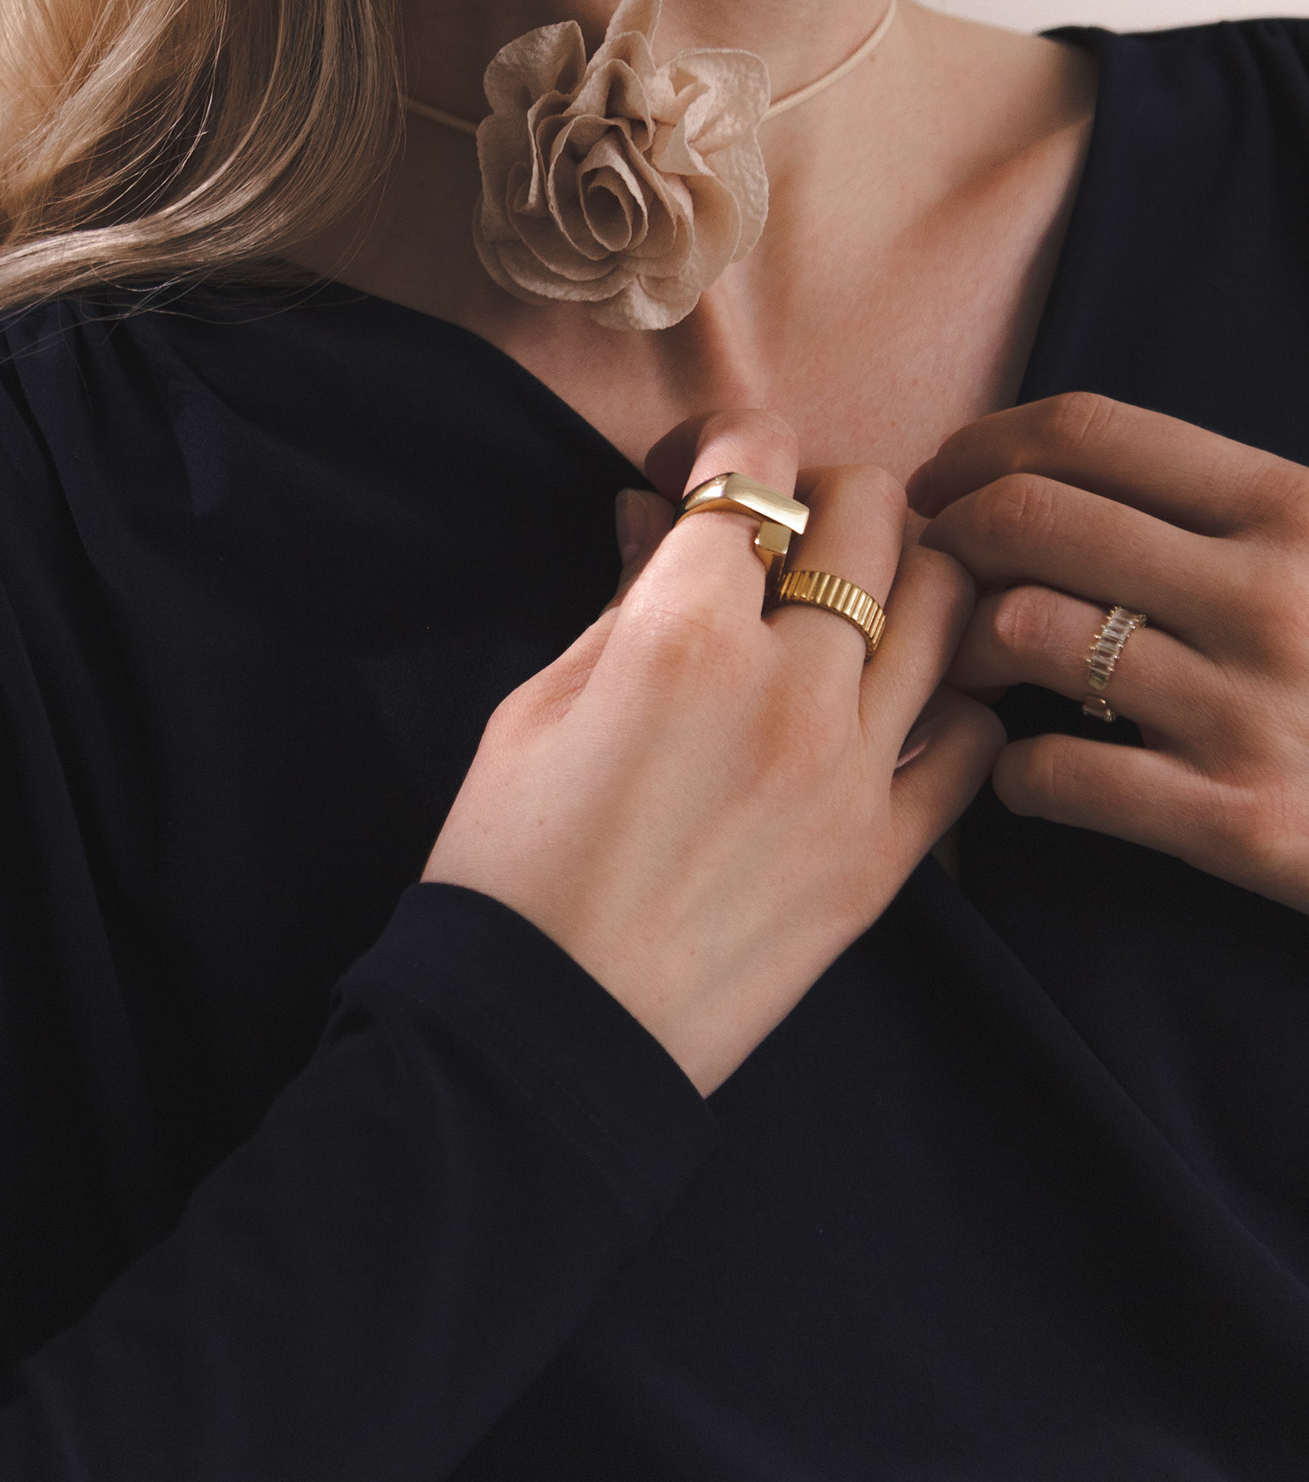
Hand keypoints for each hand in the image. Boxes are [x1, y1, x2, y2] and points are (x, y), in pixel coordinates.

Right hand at [425, 411, 1001, 1093]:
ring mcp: (852, 772)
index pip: (752, 466)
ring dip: (901, 575)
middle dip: (824, 491)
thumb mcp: (535, 711)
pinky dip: (948, 700)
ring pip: (945, 604)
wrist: (547, 1036)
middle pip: (870, 509)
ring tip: (851, 606)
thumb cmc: (510, 867)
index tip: (708, 468)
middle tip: (779, 535)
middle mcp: (788, 685)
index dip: (727, 444)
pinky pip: (971, 740)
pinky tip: (895, 707)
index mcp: (681, 635)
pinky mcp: (887, 856)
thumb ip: (618, 600)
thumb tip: (657, 513)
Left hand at [912, 392, 1308, 915]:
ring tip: (972, 669)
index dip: (985, 443)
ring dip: (963, 649)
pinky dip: (1014, 772)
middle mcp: (1271, 595)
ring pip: (1021, 633)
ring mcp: (1253, 709)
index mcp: (1293, 508)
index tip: (942, 473)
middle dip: (948, 534)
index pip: (1089, 432)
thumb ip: (1228, 505)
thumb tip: (1065, 460)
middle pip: (1030, 517)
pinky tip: (1030, 774)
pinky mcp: (1241, 822)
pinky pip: (1053, 772)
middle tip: (932, 568)